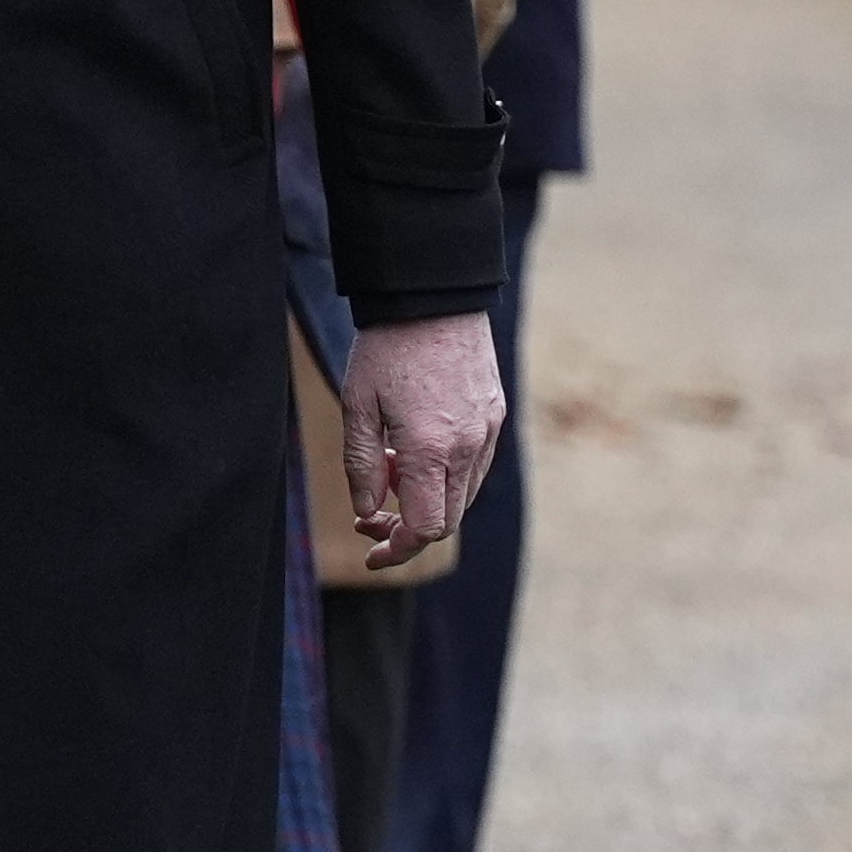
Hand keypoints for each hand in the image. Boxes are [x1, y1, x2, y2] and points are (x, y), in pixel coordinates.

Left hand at [339, 306, 507, 566]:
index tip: (370, 553)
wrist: (432, 298)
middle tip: (367, 517)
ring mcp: (487, 432)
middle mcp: (467, 447)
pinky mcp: (495, 416)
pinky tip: (412, 454)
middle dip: (405, 529)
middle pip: (445, 519)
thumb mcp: (356, 407)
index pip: (424, 528)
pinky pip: (474, 467)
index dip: (397, 550)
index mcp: (429, 450)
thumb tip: (368, 512)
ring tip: (385, 470)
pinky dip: (444, 477)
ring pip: (462, 495)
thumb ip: (361, 466)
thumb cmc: (386, 349)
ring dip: (424, 501)